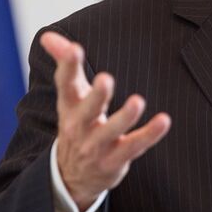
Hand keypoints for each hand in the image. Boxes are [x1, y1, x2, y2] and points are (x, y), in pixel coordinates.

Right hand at [41, 31, 170, 211]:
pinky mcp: (116, 159)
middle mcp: (80, 126)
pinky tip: (164, 120)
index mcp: (70, 105)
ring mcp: (97, 145)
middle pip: (88, 109)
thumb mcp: (70, 95)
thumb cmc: (78, 122)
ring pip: (111, 131)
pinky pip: (134, 146)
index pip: (66, 83)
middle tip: (105, 79)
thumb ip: (65, 63)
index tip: (74, 49)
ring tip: (138, 101)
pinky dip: (149, 134)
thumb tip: (47, 35)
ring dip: (125, 117)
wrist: (72, 176)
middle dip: (96, 95)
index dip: (68, 66)